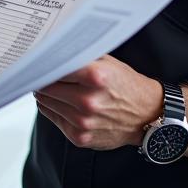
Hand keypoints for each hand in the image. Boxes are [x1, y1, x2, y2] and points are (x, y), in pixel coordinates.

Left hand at [34, 55, 162, 150]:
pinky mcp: (80, 137)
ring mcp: (83, 122)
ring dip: (45, 94)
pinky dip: (52, 108)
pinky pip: (53, 118)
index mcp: (96, 77)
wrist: (147, 116)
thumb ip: (81, 55)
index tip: (40, 60)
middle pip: (46, 86)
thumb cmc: (127, 86)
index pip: (53, 66)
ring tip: (53, 87)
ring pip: (46, 102)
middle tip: (43, 73)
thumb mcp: (108, 62)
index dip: (45, 62)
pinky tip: (61, 102)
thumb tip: (52, 50)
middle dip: (43, 79)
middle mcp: (89, 101)